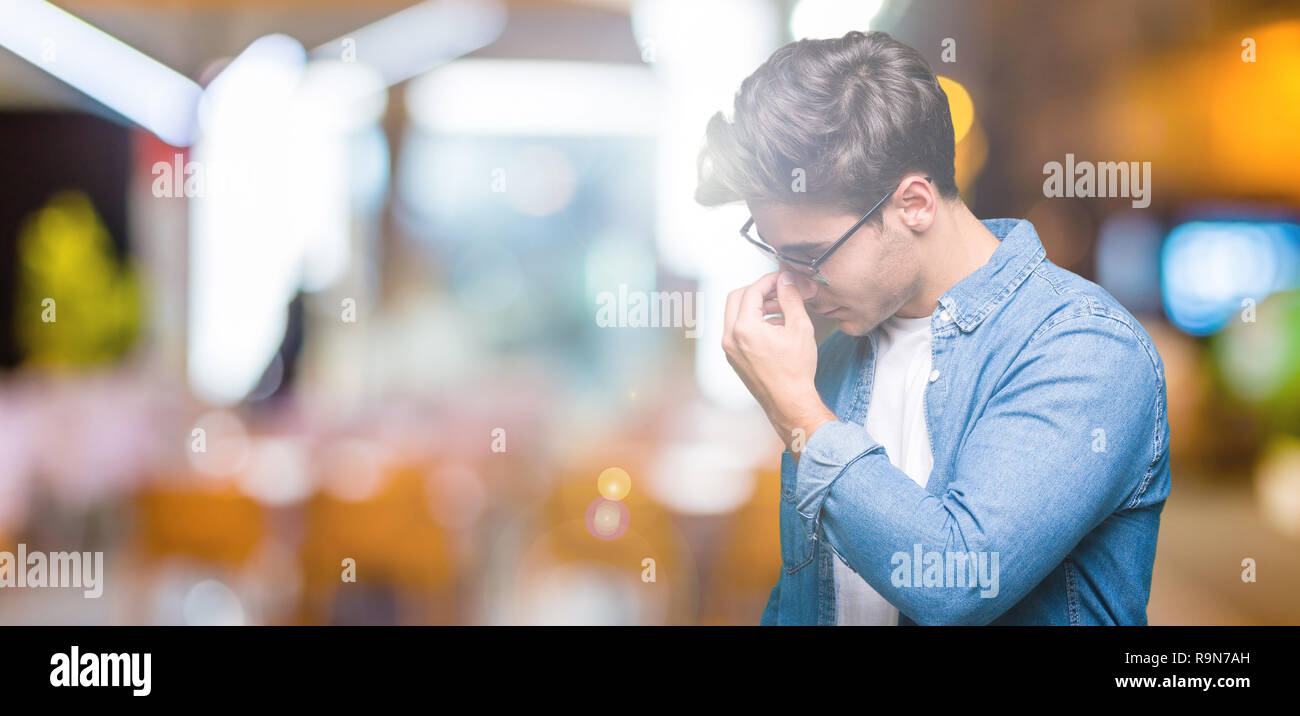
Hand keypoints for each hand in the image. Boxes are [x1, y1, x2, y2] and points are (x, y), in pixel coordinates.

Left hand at [722, 271, 836, 453]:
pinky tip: (774, 327)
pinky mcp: (733, 358)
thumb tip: (786, 280)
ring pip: (735, 314)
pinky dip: (751, 322)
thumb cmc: (796, 370)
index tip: (783, 279)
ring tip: (781, 309)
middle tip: (778, 291)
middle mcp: (730, 337)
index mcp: (744, 328)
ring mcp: (729, 349)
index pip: (752, 291)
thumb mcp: (799, 327)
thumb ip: (790, 298)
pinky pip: (736, 330)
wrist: (790, 403)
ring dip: (755, 306)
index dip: (770, 281)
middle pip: (736, 298)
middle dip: (758, 291)